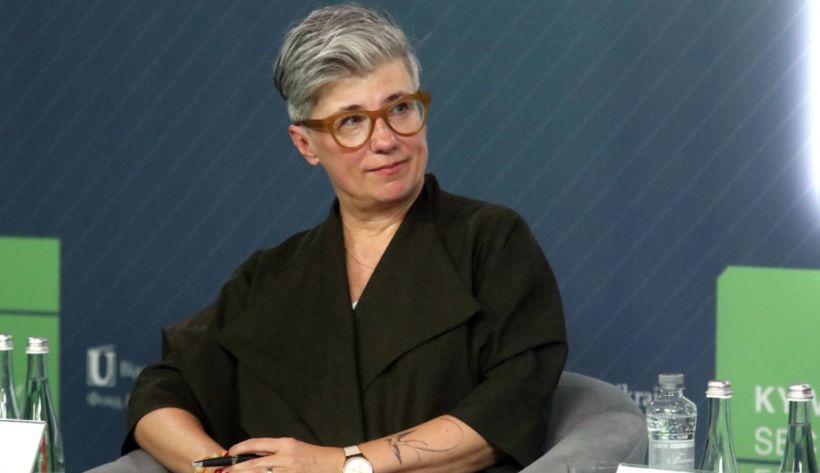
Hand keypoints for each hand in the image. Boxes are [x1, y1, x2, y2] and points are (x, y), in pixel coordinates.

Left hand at [224, 437, 344, 472]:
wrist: (334, 465)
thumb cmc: (314, 456)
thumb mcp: (293, 447)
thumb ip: (274, 450)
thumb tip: (252, 456)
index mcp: (285, 444)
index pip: (256, 444)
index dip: (240, 448)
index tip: (230, 452)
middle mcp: (284, 457)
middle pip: (253, 463)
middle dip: (236, 468)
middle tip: (223, 470)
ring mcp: (287, 471)